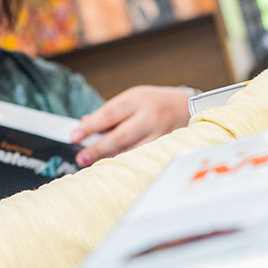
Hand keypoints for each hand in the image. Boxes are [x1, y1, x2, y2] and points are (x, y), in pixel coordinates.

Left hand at [71, 85, 194, 165]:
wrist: (191, 107)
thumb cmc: (158, 102)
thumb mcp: (134, 98)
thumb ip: (111, 111)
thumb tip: (86, 123)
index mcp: (138, 99)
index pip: (109, 114)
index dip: (90, 126)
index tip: (75, 136)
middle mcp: (150, 116)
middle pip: (119, 135)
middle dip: (98, 148)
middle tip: (81, 157)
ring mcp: (161, 133)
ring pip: (132, 151)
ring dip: (111, 159)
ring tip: (94, 165)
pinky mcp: (167, 148)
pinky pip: (143, 158)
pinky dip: (128, 163)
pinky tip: (117, 168)